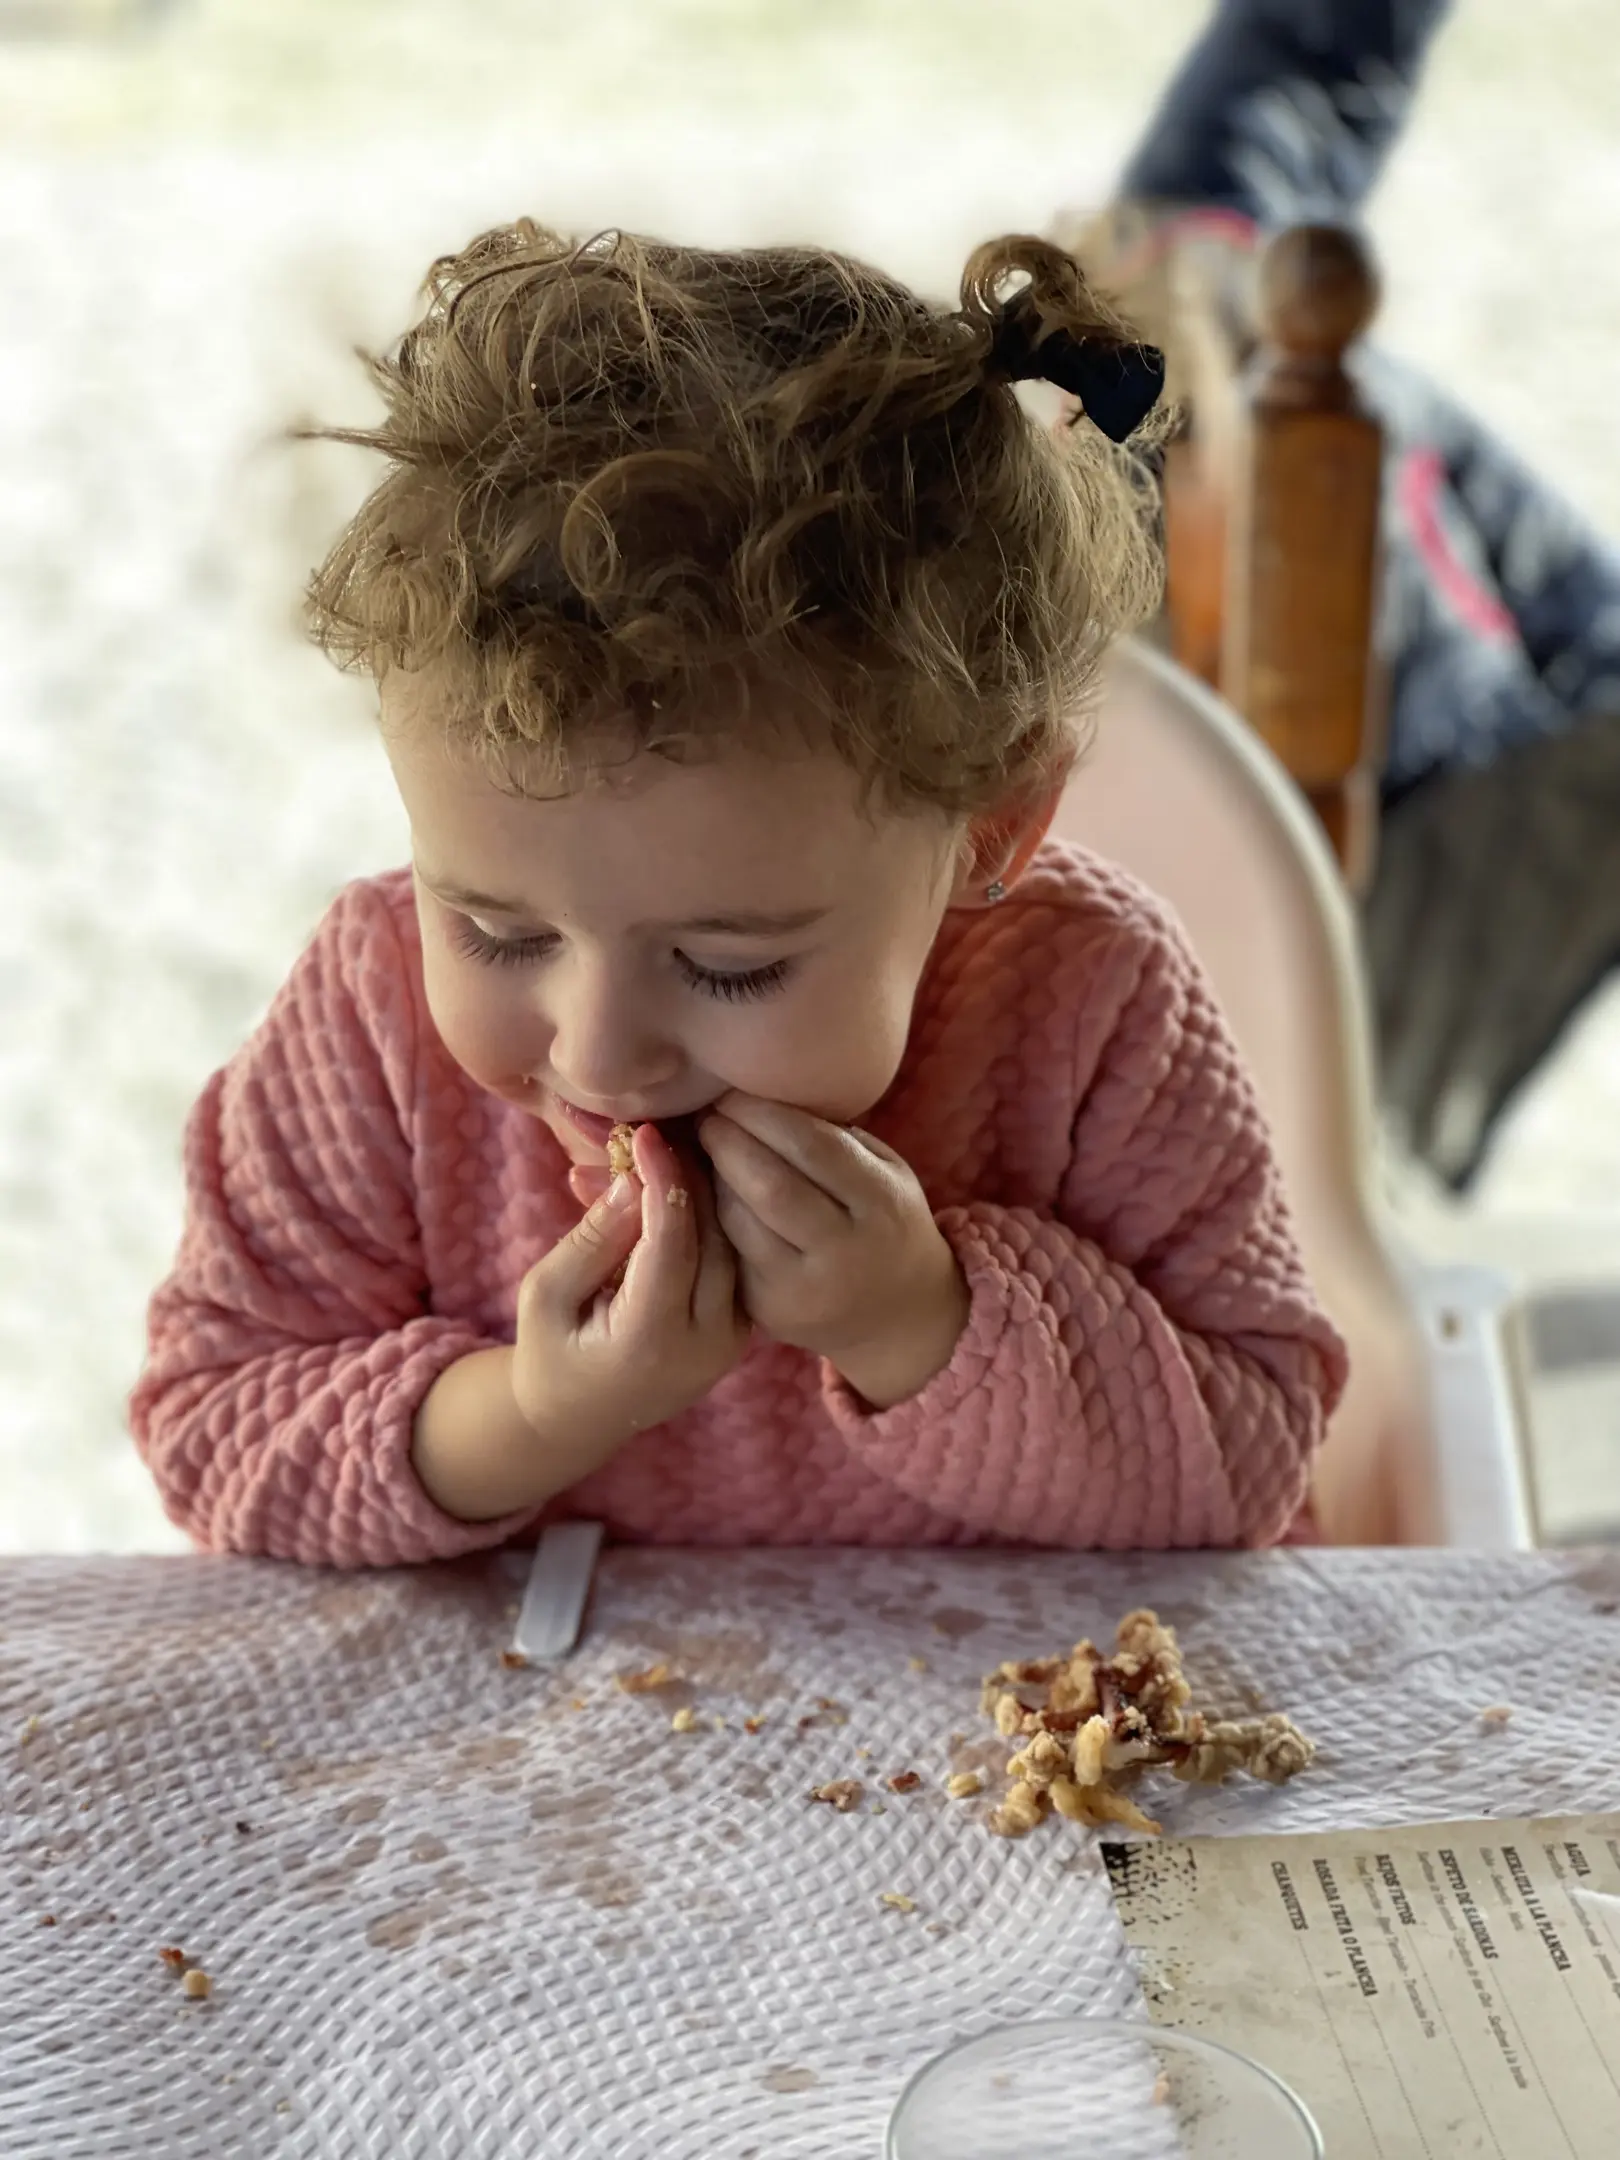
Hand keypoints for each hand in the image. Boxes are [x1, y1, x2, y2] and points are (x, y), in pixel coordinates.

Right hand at [513, 1123, 749, 1465]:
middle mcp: (705, 1345)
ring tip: (678, 1146)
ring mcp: (732, 1340)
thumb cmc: (551, 1350)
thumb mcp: (546, 1295)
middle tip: (668, 1127)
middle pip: (714, 1238)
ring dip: (708, 1191)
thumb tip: (632, 1180)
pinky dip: (714, 1218)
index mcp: (650, 1341)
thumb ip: (592, 1240)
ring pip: (734, 1244)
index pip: (670, 1244)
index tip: (646, 1132)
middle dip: (691, 1176)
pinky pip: (736, 1259)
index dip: (662, 1180)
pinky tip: (691, 1180)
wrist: (581, 1416)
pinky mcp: (742, 1329)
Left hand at [697, 1093, 969, 1409]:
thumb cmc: (884, 1223)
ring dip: (713, 1174)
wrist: (896, 1315)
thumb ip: (834, 1137)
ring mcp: (804, 1287)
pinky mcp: (768, 1310)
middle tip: (709, 1114)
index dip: (762, 1112)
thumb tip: (760, 1094)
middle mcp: (846, 1252)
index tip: (733, 1091)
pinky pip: (728, 1249)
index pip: (812, 1146)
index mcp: (882, 1205)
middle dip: (728, 1139)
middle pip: (769, 1183)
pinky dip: (713, 1211)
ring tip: (706, 1146)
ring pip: (738, 1218)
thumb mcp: (884, 1173)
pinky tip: (709, 1187)